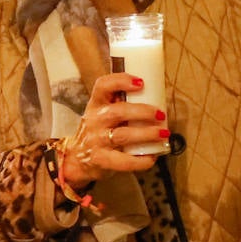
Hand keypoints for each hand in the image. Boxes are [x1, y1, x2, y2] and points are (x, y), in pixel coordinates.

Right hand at [60, 73, 169, 189]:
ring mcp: (96, 140)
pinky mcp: (100, 159)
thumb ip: (120, 105)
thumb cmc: (98, 132)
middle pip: (117, 112)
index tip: (141, 83)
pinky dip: (140, 160)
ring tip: (163, 134)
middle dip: (142, 111)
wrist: (77, 159)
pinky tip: (152, 158)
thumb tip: (156, 98)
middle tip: (160, 114)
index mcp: (96, 104)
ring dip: (146, 134)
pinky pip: (122, 160)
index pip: (103, 86)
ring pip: (122, 135)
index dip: (121, 81)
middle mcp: (94, 120)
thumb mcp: (102, 113)